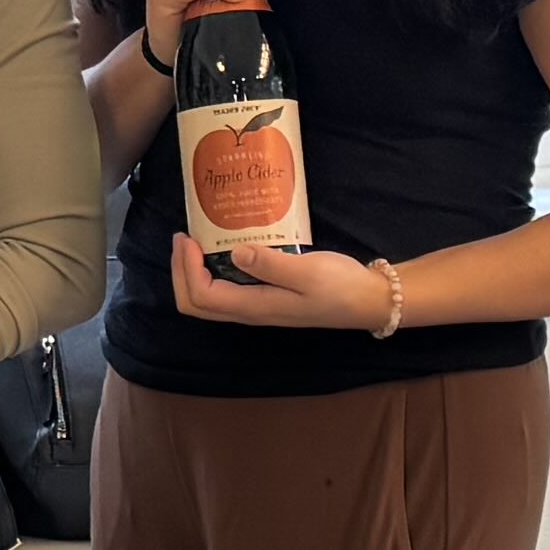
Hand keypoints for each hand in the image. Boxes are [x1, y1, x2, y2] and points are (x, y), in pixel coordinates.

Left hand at [167, 232, 389, 331]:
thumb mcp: (308, 271)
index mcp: (255, 307)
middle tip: (183, 238)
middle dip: (181, 273)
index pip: (203, 297)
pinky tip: (224, 247)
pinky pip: (227, 289)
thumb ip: (271, 264)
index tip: (190, 238)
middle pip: (197, 305)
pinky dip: (213, 271)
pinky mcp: (266, 297)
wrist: (368, 301)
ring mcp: (257, 306)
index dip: (187, 270)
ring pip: (209, 299)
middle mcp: (250, 311)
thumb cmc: (341, 286)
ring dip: (193, 272)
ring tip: (196, 241)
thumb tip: (235, 252)